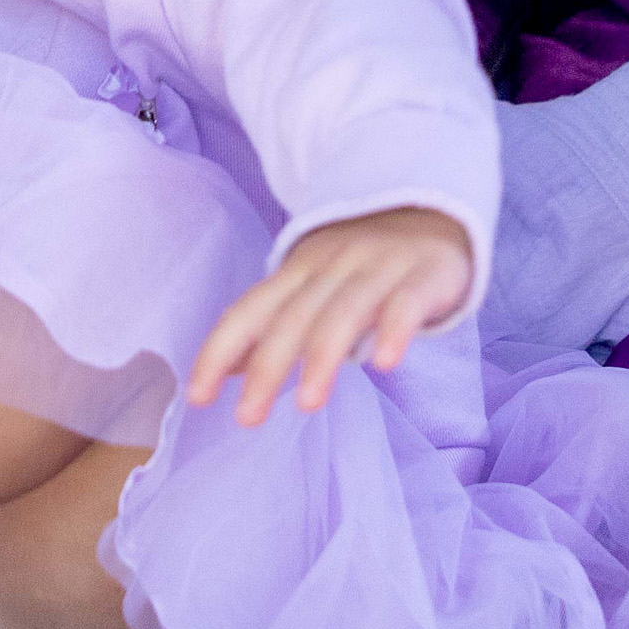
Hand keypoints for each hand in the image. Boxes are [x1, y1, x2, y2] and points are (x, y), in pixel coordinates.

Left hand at [187, 209, 474, 426]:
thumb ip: (273, 328)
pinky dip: (393, 331)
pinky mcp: (424, 276)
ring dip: (322, 358)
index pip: (250, 310)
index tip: (196, 397)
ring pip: (344, 312)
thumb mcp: (312, 290)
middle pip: (293, 317)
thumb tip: (225, 371)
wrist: (433, 210)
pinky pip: (406, 304)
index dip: (220, 350)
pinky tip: (383, 363)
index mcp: (299, 270)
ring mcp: (379, 268)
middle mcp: (333, 265)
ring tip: (306, 404)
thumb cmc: (362, 266)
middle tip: (247, 418)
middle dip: (267, 367)